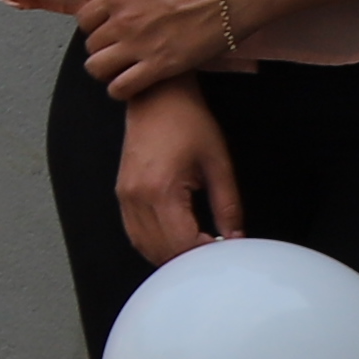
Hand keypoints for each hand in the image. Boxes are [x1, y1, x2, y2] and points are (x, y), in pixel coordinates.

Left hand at [79, 0, 236, 100]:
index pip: (83, 19)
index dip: (94, 25)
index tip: (108, 27)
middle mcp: (124, 22)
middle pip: (91, 45)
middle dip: (102, 47)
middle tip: (119, 48)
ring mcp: (141, 46)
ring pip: (98, 69)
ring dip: (106, 70)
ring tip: (121, 68)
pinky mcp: (162, 67)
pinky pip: (123, 88)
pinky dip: (121, 89)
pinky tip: (133, 83)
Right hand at [112, 80, 245, 262]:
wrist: (157, 98)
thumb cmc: (188, 123)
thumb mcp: (219, 163)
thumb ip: (228, 205)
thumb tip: (236, 237)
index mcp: (161, 190)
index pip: (181, 243)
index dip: (205, 256)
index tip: (224, 253)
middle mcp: (136, 198)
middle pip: (160, 250)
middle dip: (188, 261)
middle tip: (214, 257)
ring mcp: (125, 197)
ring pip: (143, 246)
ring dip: (169, 256)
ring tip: (196, 253)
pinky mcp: (122, 194)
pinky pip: (134, 232)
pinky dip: (153, 245)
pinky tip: (174, 243)